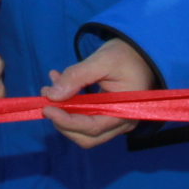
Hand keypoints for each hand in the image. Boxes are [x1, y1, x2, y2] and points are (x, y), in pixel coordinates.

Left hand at [43, 37, 157, 148]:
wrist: (142, 52)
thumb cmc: (127, 55)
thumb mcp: (102, 60)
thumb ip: (77, 76)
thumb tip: (52, 94)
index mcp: (124, 112)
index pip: (91, 127)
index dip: (66, 121)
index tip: (46, 108)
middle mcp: (120, 123)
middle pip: (86, 136)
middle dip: (63, 123)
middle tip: (46, 102)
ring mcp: (114, 121)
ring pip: (83, 130)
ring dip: (63, 113)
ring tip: (50, 88)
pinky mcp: (107, 114)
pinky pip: (85, 118)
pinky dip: (69, 107)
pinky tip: (59, 85)